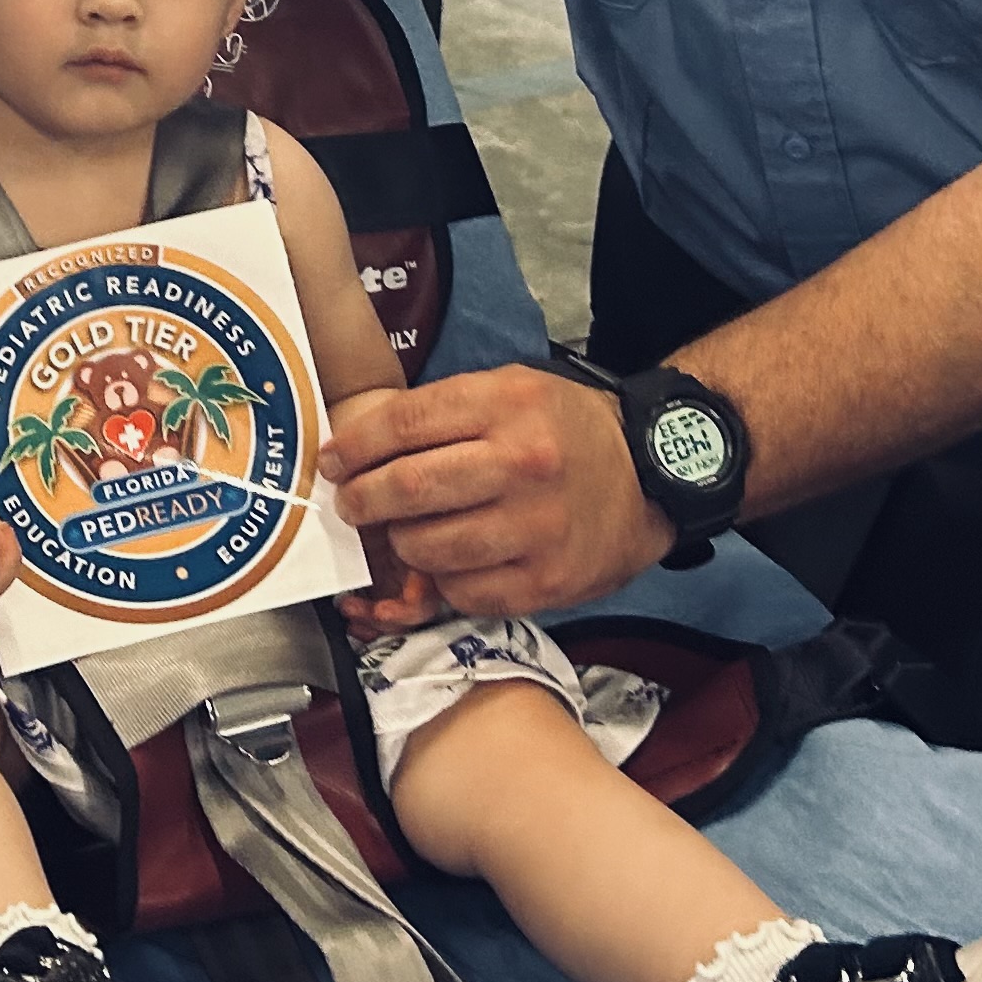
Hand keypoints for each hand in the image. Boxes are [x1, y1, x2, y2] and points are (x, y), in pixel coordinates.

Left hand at [320, 362, 670, 615]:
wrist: (649, 476)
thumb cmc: (567, 430)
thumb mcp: (511, 390)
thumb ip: (442, 412)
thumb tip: (362, 442)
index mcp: (507, 405)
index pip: (405, 424)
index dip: (355, 446)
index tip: (332, 461)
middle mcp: (521, 464)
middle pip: (408, 489)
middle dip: (362, 500)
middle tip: (350, 504)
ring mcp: (535, 527)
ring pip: (427, 547)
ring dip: (399, 544)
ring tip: (399, 534)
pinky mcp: (545, 580)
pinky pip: (463, 591)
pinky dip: (442, 580)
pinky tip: (447, 562)